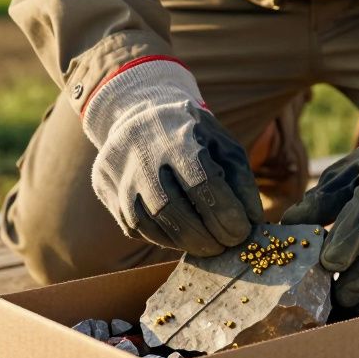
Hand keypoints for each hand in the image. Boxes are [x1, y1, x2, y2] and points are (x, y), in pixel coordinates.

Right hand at [82, 57, 262, 255]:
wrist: (140, 110)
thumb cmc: (191, 133)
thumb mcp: (222, 143)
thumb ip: (241, 180)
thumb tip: (253, 222)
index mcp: (177, 136)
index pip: (202, 184)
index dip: (225, 215)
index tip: (241, 233)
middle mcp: (142, 153)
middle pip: (170, 208)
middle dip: (202, 236)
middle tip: (222, 247)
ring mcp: (118, 172)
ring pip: (147, 222)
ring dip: (180, 242)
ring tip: (204, 245)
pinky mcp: (105, 187)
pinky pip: (131, 225)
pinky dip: (159, 237)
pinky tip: (178, 236)